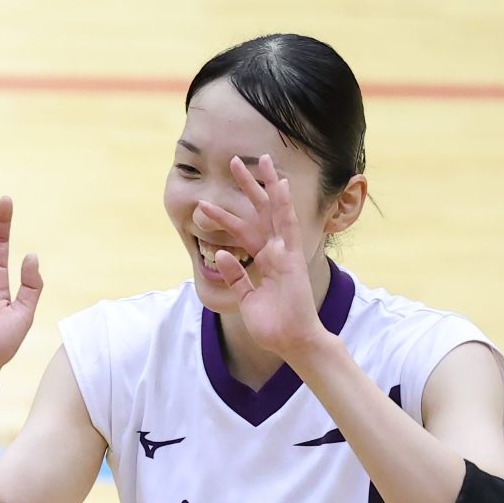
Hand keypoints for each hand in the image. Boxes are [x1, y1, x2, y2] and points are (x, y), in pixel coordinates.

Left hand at [201, 155, 326, 361]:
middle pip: (261, 211)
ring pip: (275, 211)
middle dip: (250, 186)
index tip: (210, 197)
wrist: (293, 341)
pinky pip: (288, 228)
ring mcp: (286, 252)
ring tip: (260, 161)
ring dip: (268, 186)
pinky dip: (284, 206)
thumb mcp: (246, 297)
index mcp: (265, 259)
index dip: (229, 211)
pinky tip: (280, 186)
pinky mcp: (294, 258)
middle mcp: (276, 251)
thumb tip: (221, 255)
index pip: (245, 228)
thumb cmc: (273, 322)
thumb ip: (236, 276)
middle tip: (235, 161)